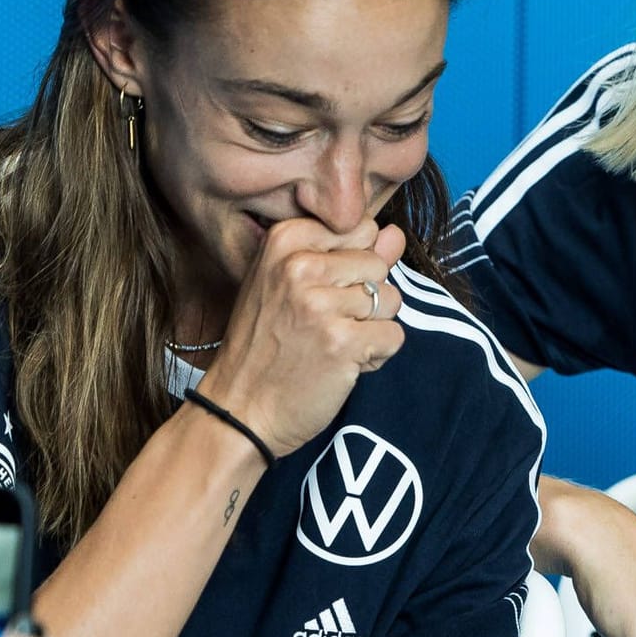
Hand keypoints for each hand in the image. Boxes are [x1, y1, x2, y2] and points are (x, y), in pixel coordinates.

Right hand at [201, 217, 407, 457]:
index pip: (360, 228)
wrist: (239, 408)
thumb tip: (396, 233)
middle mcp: (299, 265)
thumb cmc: (266, 345)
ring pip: (390, 299)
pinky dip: (377, 355)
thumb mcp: (292, 286)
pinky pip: (394, 336)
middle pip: (378, 264)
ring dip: (372, 327)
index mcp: (284, 240)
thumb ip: (349, 256)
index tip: (321, 291)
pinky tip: (343, 364)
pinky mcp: (342, 342)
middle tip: (325, 324)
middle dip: (365, 298)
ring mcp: (320, 304)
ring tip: (333, 343)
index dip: (354, 266)